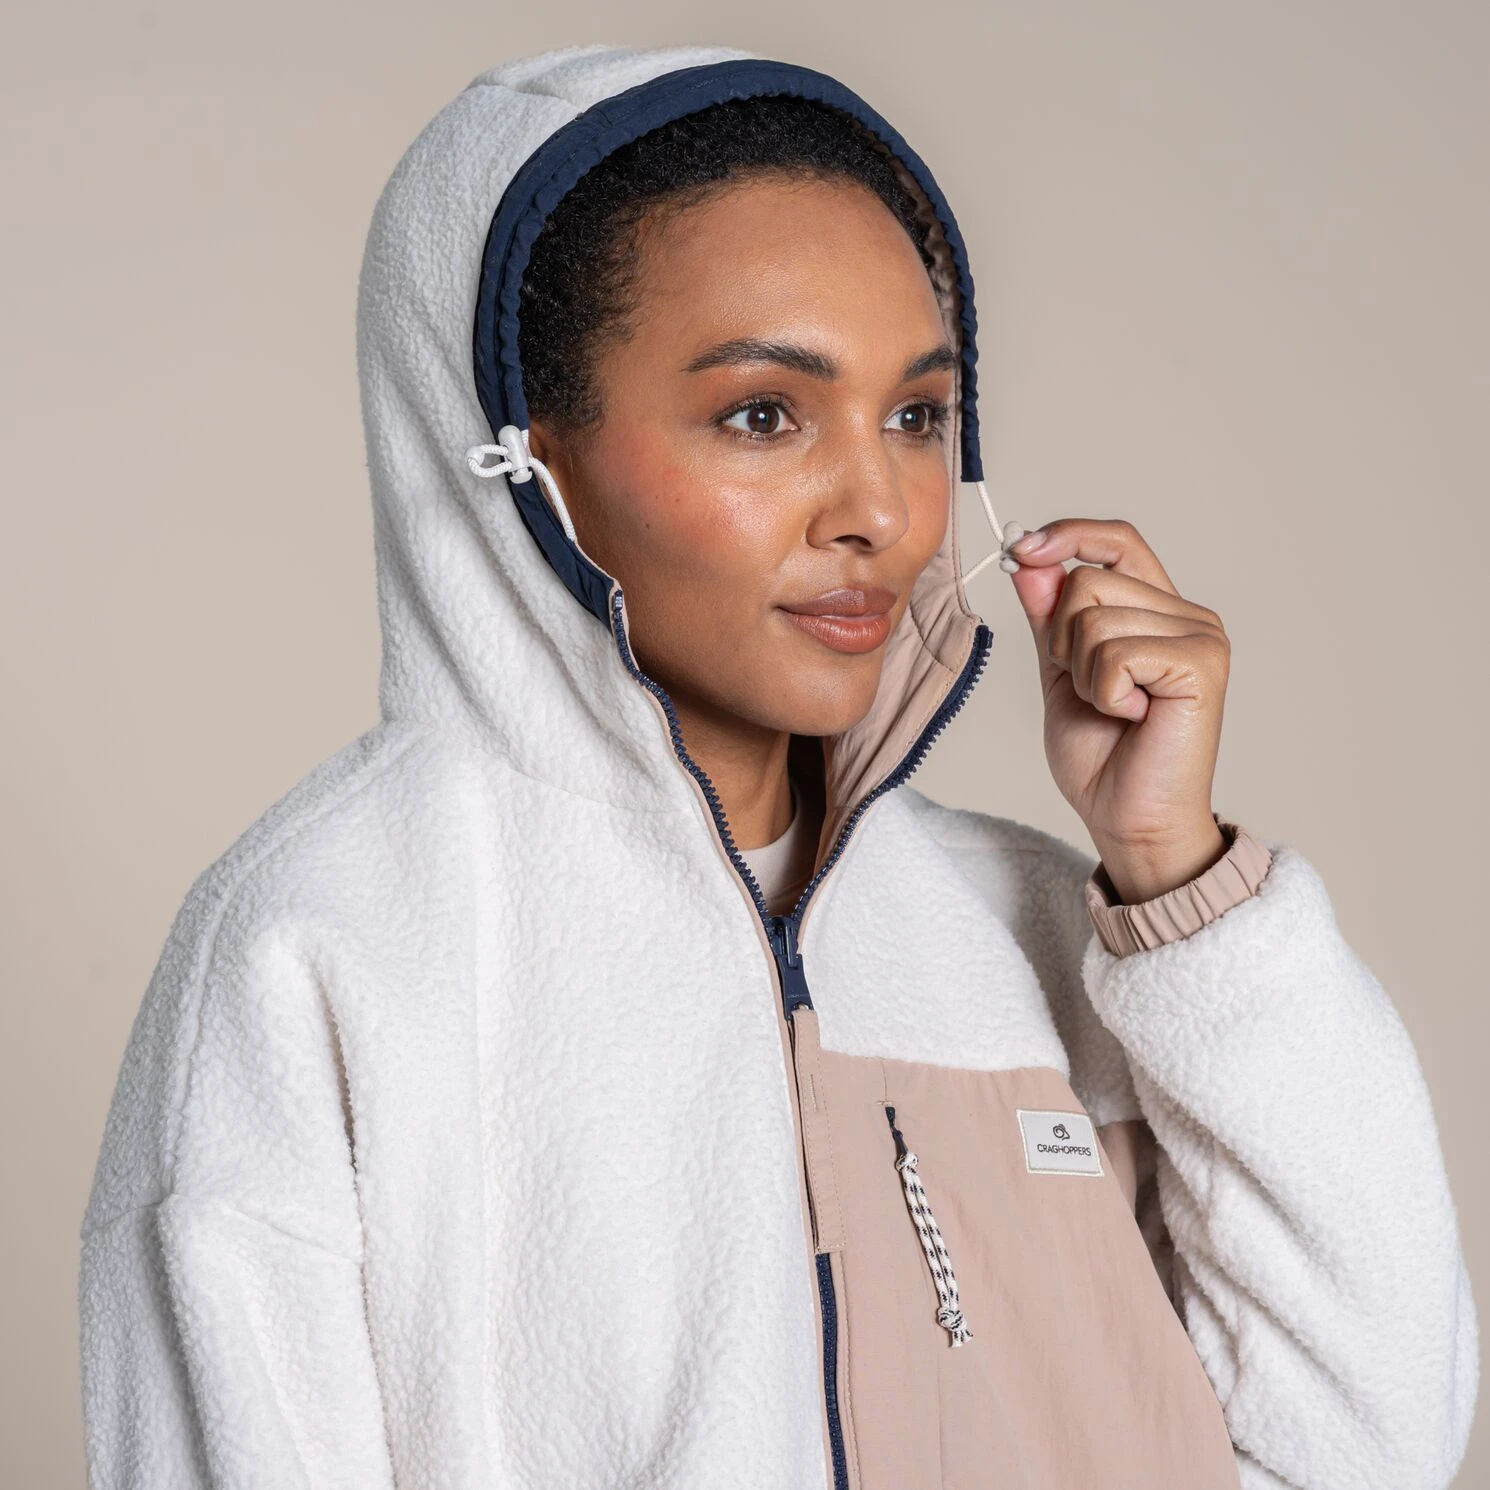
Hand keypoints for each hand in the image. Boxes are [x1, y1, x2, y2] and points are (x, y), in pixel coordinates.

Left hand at [1004, 518, 1229, 904]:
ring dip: (1085, 674)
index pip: (1115, 540)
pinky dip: (1106, 692)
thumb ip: (1049, 616)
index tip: (1024, 549)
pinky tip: (1133, 717)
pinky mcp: (1202, 664)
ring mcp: (1201, 635)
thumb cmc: (1102, 756)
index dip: (1068, 534)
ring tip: (1116, 710)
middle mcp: (1186, 613)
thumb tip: (1030, 557)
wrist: (1127, 819)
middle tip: (1095, 692)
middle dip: (1063, 642)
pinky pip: (1116, 652)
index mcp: (1155, 609)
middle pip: (1086, 580)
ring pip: (1094, 616)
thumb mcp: (1060, 672)